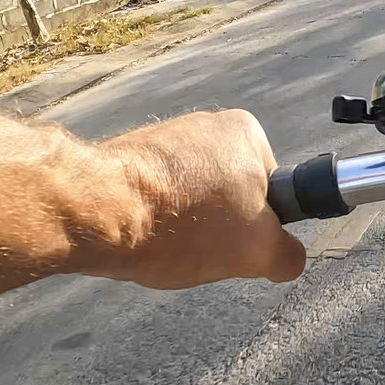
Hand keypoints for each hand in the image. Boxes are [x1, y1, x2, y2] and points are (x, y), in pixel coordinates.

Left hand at [89, 110, 306, 287]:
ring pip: (192, 198)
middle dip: (220, 227)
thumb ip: (288, 255)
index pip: (272, 190)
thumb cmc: (183, 223)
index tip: (238, 243)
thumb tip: (286, 259)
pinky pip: (156, 196)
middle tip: (203, 250)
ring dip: (185, 226)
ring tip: (167, 244)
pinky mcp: (127, 157)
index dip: (259, 226)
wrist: (97, 212)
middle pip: (231, 194)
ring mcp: (163, 138)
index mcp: (246, 132)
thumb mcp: (259, 251)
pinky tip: (143, 236)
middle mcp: (206, 124)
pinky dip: (155, 220)